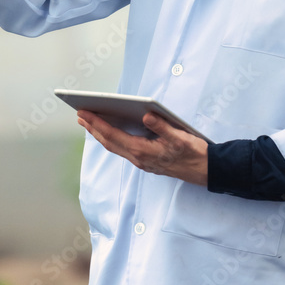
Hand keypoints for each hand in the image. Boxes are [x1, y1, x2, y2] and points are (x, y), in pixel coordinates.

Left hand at [77, 110, 207, 185]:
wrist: (205, 171)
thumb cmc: (193, 153)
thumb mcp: (180, 137)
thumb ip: (162, 126)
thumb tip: (146, 116)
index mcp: (143, 151)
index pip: (113, 135)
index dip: (97, 124)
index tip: (84, 113)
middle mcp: (139, 159)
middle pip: (109, 142)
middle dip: (93, 129)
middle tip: (79, 115)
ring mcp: (142, 161)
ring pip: (115, 147)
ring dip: (100, 135)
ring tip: (89, 122)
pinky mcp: (146, 161)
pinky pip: (122, 149)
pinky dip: (112, 139)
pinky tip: (110, 132)